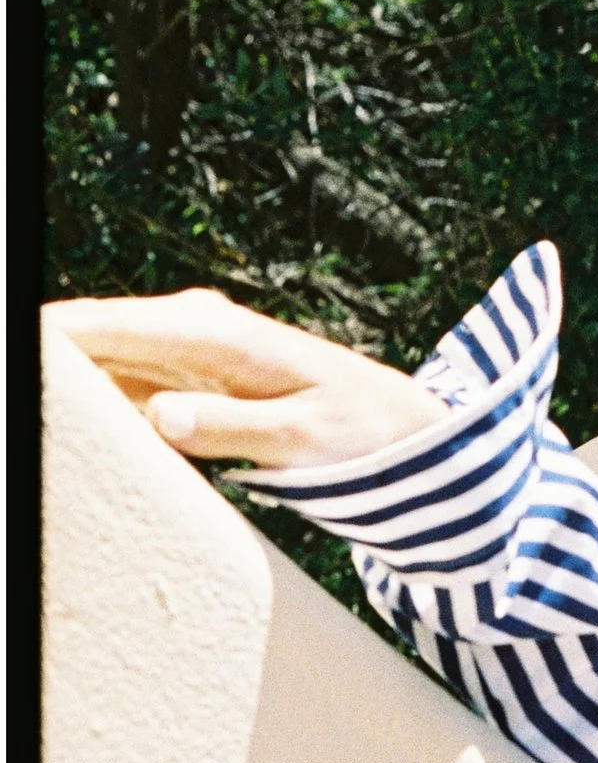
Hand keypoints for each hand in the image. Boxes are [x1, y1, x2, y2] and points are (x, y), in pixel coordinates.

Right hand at [43, 287, 447, 474]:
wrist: (395, 422)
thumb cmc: (359, 428)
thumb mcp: (304, 437)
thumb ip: (233, 428)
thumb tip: (161, 416)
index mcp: (217, 334)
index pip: (111, 325)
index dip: (54, 339)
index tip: (25, 364)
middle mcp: (192, 328)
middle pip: (90, 333)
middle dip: (50, 362)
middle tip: (30, 413)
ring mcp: (183, 348)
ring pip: (96, 357)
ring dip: (64, 386)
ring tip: (45, 425)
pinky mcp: (182, 375)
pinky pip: (117, 381)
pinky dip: (91, 401)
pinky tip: (67, 430)